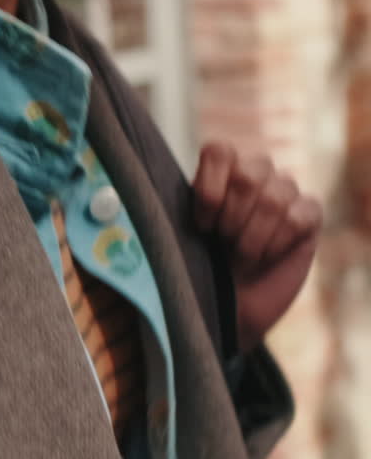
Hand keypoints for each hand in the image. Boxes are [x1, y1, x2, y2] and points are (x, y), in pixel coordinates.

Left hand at [192, 142, 322, 351]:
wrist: (229, 308)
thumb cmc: (201, 268)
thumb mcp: (181, 236)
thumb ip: (176, 209)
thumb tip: (149, 198)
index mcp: (220, 167)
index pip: (219, 151)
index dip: (209, 191)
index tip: (201, 226)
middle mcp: (254, 171)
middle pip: (248, 175)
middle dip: (232, 220)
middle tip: (223, 245)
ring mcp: (285, 189)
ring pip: (275, 198)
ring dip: (253, 237)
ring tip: (243, 258)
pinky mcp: (309, 213)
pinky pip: (299, 216)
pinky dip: (278, 243)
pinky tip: (267, 257)